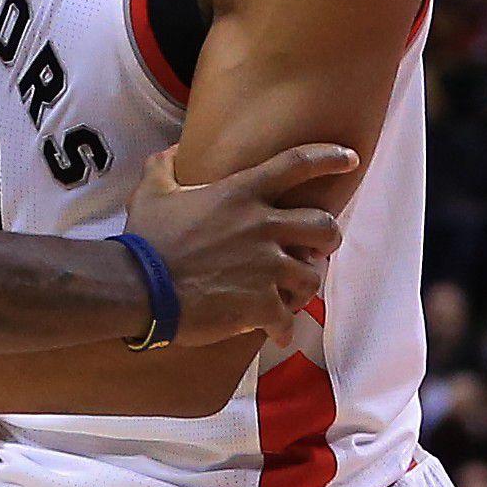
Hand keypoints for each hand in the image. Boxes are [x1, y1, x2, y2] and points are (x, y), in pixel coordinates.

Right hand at [121, 144, 353, 345]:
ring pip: (313, 276)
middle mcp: (261, 227)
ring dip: (303, 287)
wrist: (137, 287)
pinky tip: (274, 334)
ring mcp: (265, 268)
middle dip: (327, 238)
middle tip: (315, 248)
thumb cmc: (145, 239)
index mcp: (240, 194)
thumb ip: (164, 166)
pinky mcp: (260, 305)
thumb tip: (174, 152)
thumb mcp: (151, 192)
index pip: (296, 164)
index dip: (329, 158)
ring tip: (289, 295)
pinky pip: (287, 319)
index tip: (350, 159)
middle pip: (323, 225)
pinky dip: (282, 328)